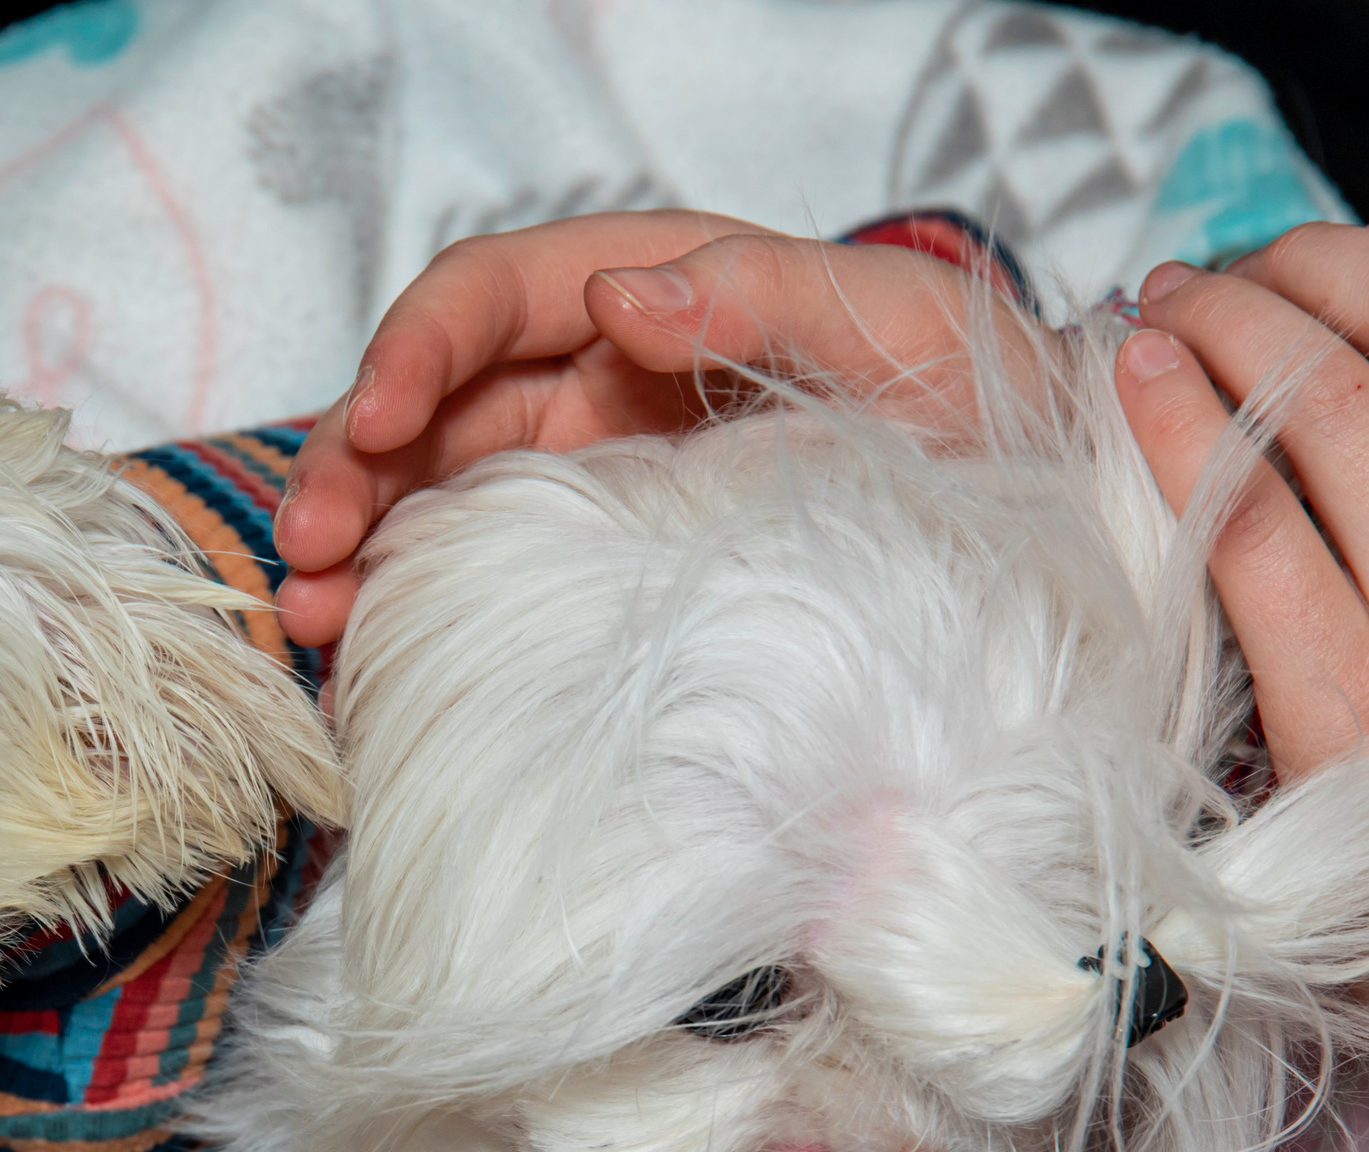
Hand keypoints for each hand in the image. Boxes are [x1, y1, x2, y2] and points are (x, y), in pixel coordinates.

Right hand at [272, 210, 1011, 645]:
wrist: (1059, 509)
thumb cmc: (991, 400)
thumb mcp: (903, 327)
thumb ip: (765, 295)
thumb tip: (619, 297)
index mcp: (657, 287)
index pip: (494, 297)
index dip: (417, 351)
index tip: (375, 424)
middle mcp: (607, 370)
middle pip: (438, 398)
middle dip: (354, 462)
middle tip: (309, 554)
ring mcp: (604, 467)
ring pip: (441, 484)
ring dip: (363, 538)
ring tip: (309, 613)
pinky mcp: (613, 556)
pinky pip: (494, 562)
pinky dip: (422, 599)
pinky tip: (371, 647)